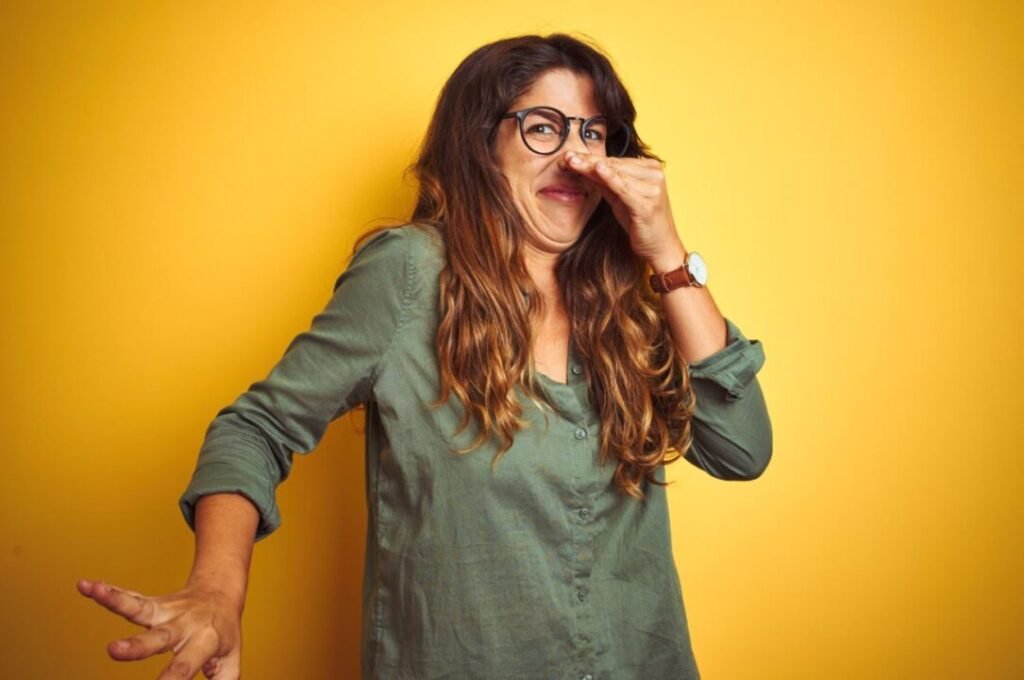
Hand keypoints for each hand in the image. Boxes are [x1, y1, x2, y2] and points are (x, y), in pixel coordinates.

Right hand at [76, 577, 241, 678]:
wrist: (221, 593)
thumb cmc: (223, 636)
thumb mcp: (231, 663)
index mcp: (204, 641)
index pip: (184, 667)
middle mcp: (182, 625)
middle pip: (158, 636)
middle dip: (136, 645)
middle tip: (113, 651)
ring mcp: (165, 612)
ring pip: (139, 608)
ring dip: (116, 600)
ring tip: (94, 591)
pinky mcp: (152, 605)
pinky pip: (128, 598)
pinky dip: (107, 592)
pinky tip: (86, 585)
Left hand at [563, 150, 686, 268]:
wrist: (660, 247)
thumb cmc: (640, 223)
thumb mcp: (620, 199)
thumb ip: (605, 183)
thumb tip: (583, 169)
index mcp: (651, 169)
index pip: (616, 161)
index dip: (592, 158)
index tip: (571, 155)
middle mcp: (655, 175)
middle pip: (615, 165)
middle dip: (589, 161)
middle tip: (567, 156)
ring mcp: (653, 188)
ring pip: (617, 173)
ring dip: (593, 168)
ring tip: (573, 162)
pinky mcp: (648, 203)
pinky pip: (625, 188)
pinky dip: (610, 178)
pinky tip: (598, 170)